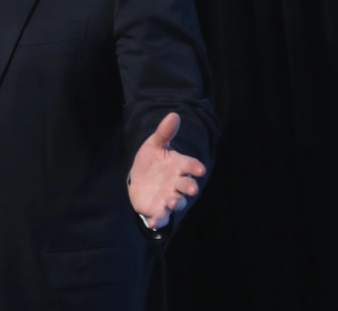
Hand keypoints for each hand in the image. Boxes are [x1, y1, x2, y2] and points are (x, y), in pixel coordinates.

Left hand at [127, 112, 205, 229]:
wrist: (137, 179)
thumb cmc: (150, 161)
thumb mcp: (154, 145)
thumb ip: (164, 133)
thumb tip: (174, 115)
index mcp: (178, 166)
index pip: (190, 165)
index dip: (195, 167)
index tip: (200, 169)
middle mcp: (176, 183)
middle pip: (186, 186)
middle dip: (189, 187)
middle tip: (191, 188)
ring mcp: (168, 197)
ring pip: (176, 202)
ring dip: (175, 203)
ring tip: (170, 202)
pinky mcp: (158, 209)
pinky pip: (161, 217)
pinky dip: (158, 220)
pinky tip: (153, 222)